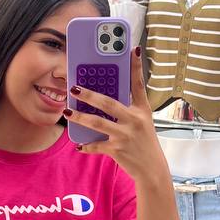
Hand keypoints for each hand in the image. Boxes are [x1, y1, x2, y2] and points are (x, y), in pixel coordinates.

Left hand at [65, 47, 170, 185]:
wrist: (152, 170)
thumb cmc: (144, 143)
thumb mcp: (142, 123)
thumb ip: (127, 110)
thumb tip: (104, 98)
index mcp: (142, 110)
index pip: (138, 84)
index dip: (136, 66)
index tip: (133, 49)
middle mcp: (134, 120)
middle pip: (108, 103)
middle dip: (90, 94)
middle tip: (74, 88)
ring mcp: (125, 135)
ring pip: (97, 123)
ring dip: (80, 117)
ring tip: (67, 111)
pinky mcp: (117, 150)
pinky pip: (97, 145)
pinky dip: (86, 145)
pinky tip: (78, 145)